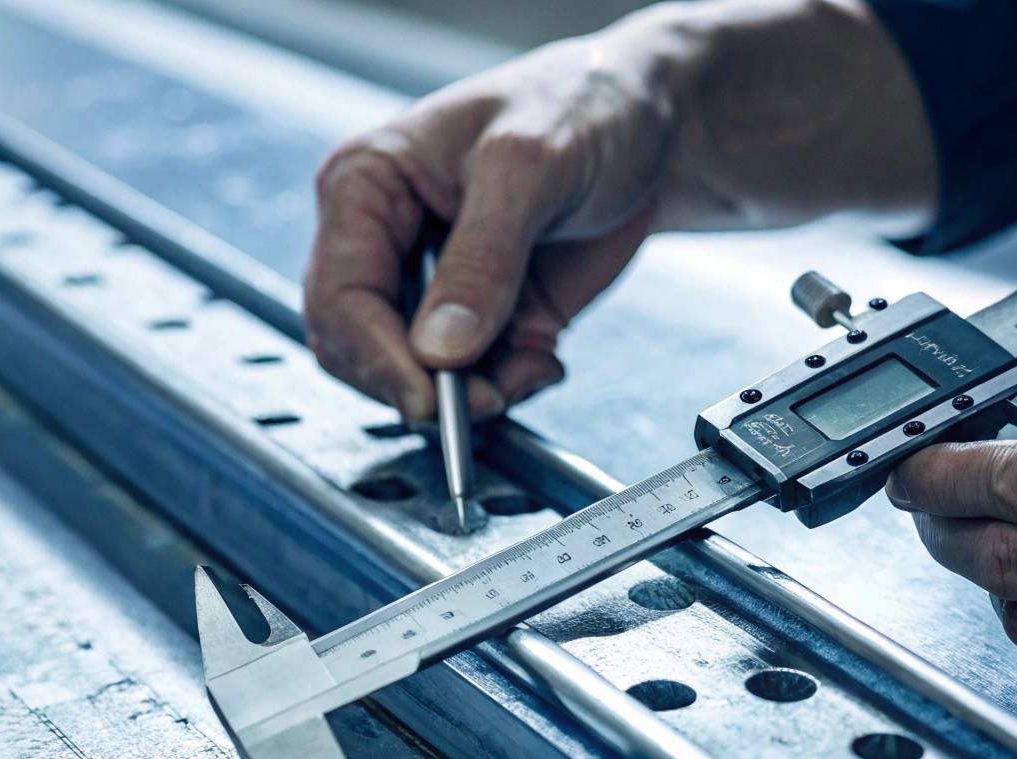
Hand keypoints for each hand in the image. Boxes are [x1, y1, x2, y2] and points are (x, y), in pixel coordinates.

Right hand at [303, 0, 934, 421]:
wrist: (681, 114)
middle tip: (500, 393)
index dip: (376, 358)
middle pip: (365, 343)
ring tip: (543, 350)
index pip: (336, 293)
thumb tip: (442, 350)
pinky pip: (482, 373)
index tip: (437, 402)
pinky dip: (515, 379)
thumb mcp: (534, 165)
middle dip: (434, 381)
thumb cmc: (601, 99)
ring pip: (426, 371)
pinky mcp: (489, 303)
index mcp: (369, 179)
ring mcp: (440, 273)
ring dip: (483, 385)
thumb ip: (479, 260)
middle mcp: (393, 229)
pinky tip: (551, 348)